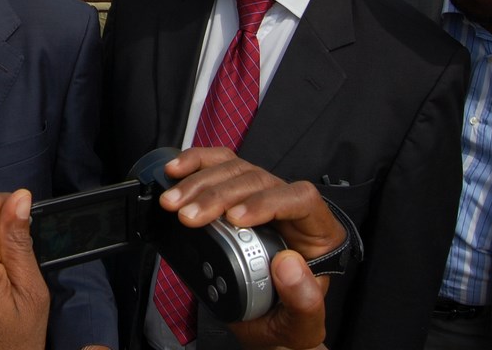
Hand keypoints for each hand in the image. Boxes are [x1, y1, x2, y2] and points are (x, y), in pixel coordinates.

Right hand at [158, 147, 343, 348]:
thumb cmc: (286, 321)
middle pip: (258, 180)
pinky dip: (195, 166)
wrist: (265, 324)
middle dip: (219, 195)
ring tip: (174, 202)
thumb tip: (288, 263)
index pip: (301, 198)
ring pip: (235, 169)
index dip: (267, 201)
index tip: (234, 219)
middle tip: (189, 217)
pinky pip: (218, 167)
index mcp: (317, 232)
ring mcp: (262, 197)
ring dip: (199, 182)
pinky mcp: (236, 196)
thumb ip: (303, 300)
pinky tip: (175, 172)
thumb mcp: (301, 325)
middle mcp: (291, 207)